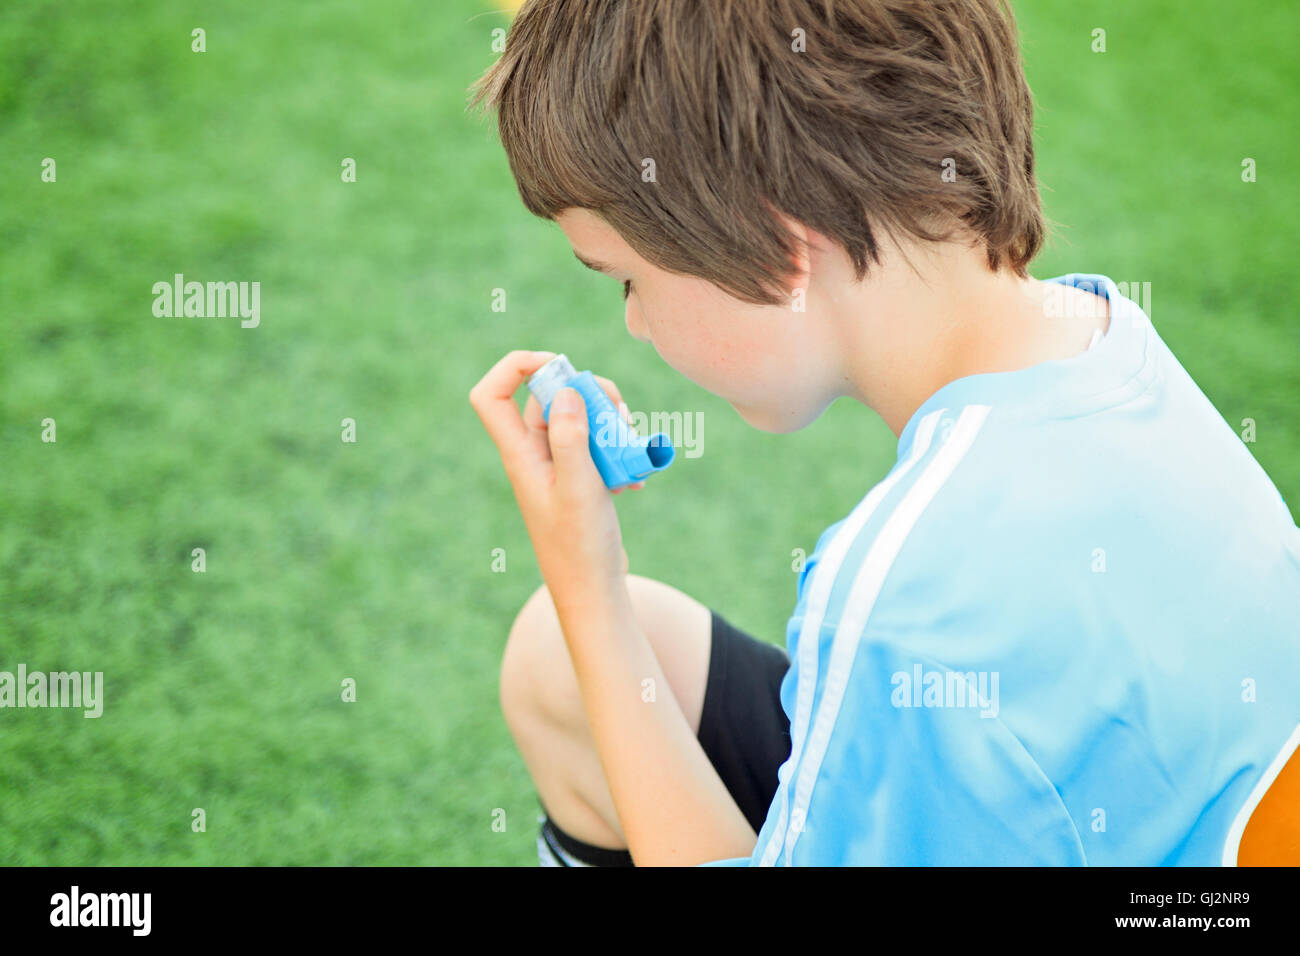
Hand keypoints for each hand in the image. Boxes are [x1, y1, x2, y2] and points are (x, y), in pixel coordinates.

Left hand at [468, 350, 643, 611]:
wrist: (593, 591)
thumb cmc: (580, 546)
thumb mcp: (580, 488)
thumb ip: (571, 438)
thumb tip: (564, 390)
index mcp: (520, 455)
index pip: (492, 395)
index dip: (516, 367)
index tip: (559, 366)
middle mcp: (533, 456)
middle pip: (548, 399)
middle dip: (587, 394)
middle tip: (619, 410)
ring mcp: (556, 468)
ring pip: (578, 421)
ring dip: (609, 423)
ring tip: (632, 444)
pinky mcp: (578, 480)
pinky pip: (595, 447)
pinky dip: (618, 451)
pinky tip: (635, 477)